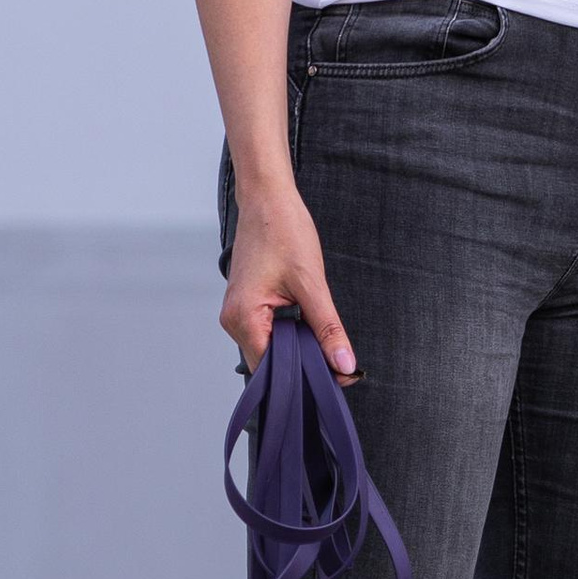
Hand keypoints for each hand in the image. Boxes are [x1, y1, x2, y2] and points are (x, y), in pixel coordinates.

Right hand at [221, 180, 355, 378]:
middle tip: (341, 367)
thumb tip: (344, 364)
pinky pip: (267, 333)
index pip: (273, 369)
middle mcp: (233, 321)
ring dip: (297, 351)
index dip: (306, 376)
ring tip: (328, 349)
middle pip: (269, 363)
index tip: (340, 379)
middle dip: (303, 366)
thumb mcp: (312, 284)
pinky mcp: (246, 306)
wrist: (267, 199)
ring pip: (269, 349)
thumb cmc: (284, 231)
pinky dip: (289, 337)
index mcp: (243, 318)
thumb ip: (328, 328)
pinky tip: (310, 332)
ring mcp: (237, 314)